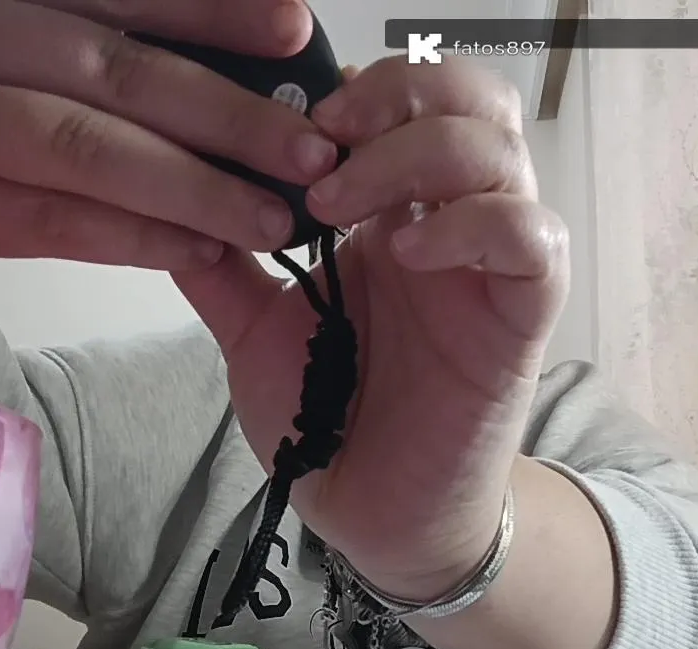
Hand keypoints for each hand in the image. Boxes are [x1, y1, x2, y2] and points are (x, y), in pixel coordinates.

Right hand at [0, 0, 337, 284]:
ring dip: (193, 191)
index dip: (212, 9)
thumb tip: (241, 57)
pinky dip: (133, 239)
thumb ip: (100, 31)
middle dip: (228, 117)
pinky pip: (53, 223)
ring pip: (87, 154)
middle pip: (116, 73)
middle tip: (312, 152)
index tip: (294, 31)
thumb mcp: (6, 27)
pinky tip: (200, 250)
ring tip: (272, 219)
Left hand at [174, 58, 569, 596]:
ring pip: (500, 151)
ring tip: (338, 205)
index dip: (362, 86)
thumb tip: (166, 197)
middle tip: (323, 138)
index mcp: (393, 213)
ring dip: (416, 153)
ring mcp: (492, 264)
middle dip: (399, 93)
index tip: (289, 120)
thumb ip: (220, 265)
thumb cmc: (327, 420)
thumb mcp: (255, 330)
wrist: (374, 513)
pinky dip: (472, 225)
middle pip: (471, 99)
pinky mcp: (523, 315)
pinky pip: (532, 238)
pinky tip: (405, 254)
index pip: (413, 98)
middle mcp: (451, 222)